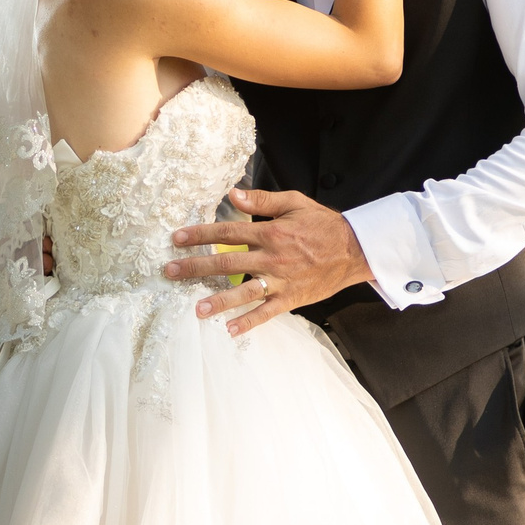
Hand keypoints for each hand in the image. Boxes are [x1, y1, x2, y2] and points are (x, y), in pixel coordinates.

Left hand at [163, 188, 372, 335]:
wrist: (354, 250)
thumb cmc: (322, 224)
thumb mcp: (294, 202)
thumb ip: (262, 201)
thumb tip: (232, 195)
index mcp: (270, 233)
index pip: (227, 233)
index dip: (200, 235)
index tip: (177, 239)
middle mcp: (272, 258)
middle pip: (227, 264)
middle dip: (196, 268)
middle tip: (171, 272)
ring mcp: (281, 281)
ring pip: (244, 292)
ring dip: (219, 301)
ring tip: (196, 309)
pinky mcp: (291, 299)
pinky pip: (267, 312)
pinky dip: (249, 322)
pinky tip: (230, 330)